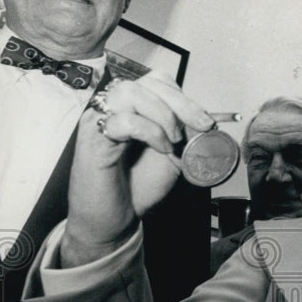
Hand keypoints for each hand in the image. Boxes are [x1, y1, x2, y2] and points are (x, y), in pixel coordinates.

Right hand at [61, 73, 214, 266]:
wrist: (116, 220)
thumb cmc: (139, 187)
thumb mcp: (174, 156)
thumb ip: (188, 136)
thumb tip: (210, 121)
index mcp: (133, 108)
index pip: (158, 82)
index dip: (184, 97)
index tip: (206, 121)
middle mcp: (114, 108)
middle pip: (147, 83)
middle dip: (182, 103)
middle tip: (201, 125)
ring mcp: (100, 120)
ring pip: (131, 92)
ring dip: (162, 114)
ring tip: (174, 140)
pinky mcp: (92, 138)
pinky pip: (122, 119)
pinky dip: (149, 131)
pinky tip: (160, 148)